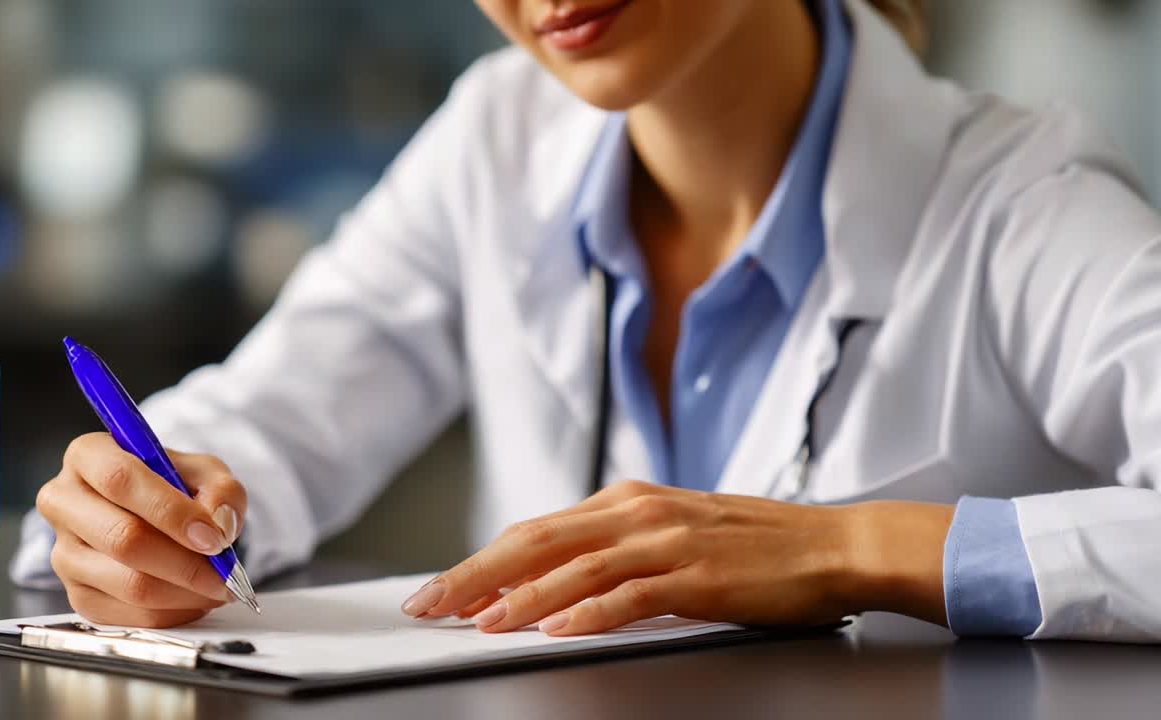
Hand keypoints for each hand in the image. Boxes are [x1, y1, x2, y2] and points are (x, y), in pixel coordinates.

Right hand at [37, 433, 247, 627]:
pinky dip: (173, 613)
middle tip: (225, 573)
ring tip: (217, 585)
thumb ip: (221, 490)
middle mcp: (64, 503)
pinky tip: (195, 598)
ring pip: (128, 584)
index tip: (213, 537)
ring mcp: (63, 553)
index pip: (120, 481)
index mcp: (87, 456)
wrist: (153, 514)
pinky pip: (129, 616)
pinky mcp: (76, 595)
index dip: (170, 512)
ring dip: (185, 592)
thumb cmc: (173, 486)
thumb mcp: (204, 471)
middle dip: (185, 563)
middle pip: (123, 539)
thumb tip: (219, 525)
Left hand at [401, 480, 952, 634]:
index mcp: (627, 500)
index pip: (536, 529)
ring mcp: (667, 540)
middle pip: (538, 542)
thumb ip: (614, 548)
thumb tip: (553, 581)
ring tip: (477, 620)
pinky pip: (631, 595)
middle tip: (429, 602)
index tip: (443, 585)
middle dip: (476, 574)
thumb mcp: (671, 532)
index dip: (483, 558)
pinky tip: (556, 630)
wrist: (832, 543)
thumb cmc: (753, 545)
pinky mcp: (697, 574)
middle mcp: (638, 512)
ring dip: (520, 597)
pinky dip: (588, 613)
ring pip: (575, 568)